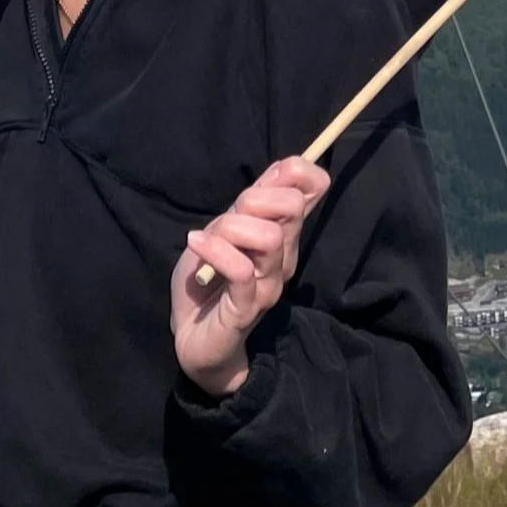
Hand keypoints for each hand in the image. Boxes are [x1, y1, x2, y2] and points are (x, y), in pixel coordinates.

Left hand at [170, 157, 329, 398]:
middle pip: (290, 206)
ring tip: (206, 241)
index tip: (270, 176)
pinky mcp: (248, 307)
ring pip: (268, 237)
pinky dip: (215, 250)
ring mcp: (269, 283)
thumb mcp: (223, 232)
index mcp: (281, 234)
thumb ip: (249, 205)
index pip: (312, 189)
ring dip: (231, 229)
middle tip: (227, 218)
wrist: (193, 338)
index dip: (298, 171)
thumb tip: (283, 168)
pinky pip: (241, 270)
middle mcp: (283, 257)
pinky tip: (195, 244)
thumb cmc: (206, 282)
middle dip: (254, 199)